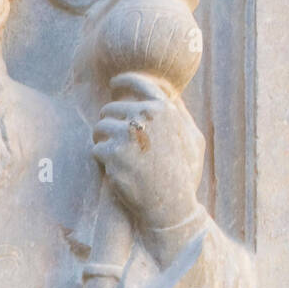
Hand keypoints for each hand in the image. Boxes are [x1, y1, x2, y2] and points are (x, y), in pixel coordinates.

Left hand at [92, 74, 204, 230]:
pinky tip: (115, 170)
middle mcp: (144, 117)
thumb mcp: (193, 139)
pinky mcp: (111, 154)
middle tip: (117, 142)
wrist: (171, 205)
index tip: (114, 85)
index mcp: (164, 109)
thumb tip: (167, 93)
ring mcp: (126, 135)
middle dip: (110, 124)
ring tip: (116, 157)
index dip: (123, 82)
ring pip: (99, 127)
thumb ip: (179, 113)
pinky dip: (101, 160)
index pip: (137, 83)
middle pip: (111, 108)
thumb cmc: (184, 174)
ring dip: (103, 141)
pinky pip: (95, 149)